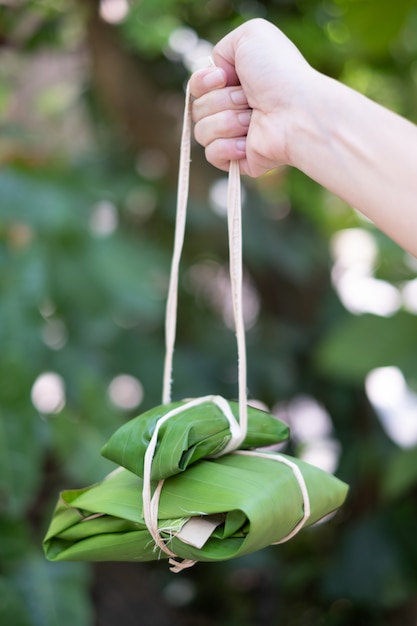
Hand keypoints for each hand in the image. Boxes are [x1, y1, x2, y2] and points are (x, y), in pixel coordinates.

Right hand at [189, 18, 314, 176]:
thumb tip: (216, 74)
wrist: (296, 109)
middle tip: (249, 99)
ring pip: (201, 132)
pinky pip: (211, 155)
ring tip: (252, 119)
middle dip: (221, 101)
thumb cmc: (279, 72)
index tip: (223, 78)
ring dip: (226, 122)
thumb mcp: (251, 36)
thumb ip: (223, 48)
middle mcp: (234, 109)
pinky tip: (247, 142)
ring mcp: (235, 136)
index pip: (196, 88)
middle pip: (197, 109)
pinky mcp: (238, 160)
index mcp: (234, 84)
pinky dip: (226, 147)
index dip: (202, 83)